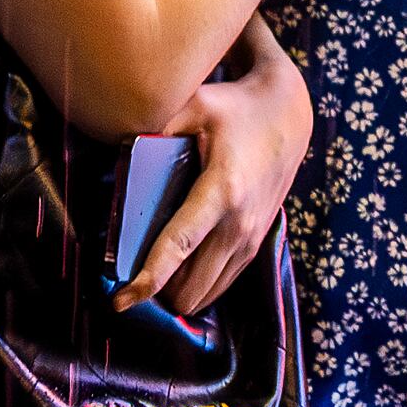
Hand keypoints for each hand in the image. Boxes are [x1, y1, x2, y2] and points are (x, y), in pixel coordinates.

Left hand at [125, 27, 311, 315]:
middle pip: (189, 288)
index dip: (148, 278)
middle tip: (127, 273)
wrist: (288, 117)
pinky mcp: (255, 245)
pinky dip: (195, 284)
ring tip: (150, 270)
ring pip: (204, 295)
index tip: (120, 301)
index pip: (179, 246)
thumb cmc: (235, 109)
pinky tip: (177, 267)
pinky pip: (219, 285)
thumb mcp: (196, 104)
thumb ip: (157, 126)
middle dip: (155, 290)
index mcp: (221, 191)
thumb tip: (118, 148)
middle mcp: (239, 224)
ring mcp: (250, 239)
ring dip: (175, 291)